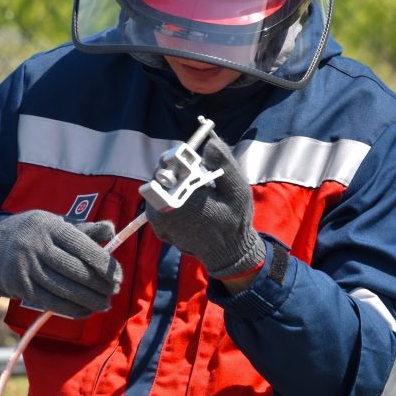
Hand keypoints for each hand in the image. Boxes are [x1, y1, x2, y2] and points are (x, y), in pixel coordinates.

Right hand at [0, 210, 121, 317]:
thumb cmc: (37, 233)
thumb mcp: (58, 223)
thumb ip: (85, 229)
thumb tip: (111, 229)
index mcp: (50, 226)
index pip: (81, 245)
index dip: (102, 263)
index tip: (118, 276)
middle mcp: (36, 246)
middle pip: (73, 269)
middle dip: (98, 284)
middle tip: (115, 291)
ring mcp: (26, 268)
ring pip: (63, 288)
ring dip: (88, 300)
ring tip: (105, 304)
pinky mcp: (20, 286)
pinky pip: (50, 302)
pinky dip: (71, 309)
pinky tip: (86, 311)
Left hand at [145, 136, 264, 279]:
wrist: (228, 253)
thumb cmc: (234, 221)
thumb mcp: (237, 189)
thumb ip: (224, 164)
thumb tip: (208, 142)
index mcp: (182, 202)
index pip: (166, 168)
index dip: (177, 159)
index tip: (192, 160)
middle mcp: (164, 213)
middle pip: (160, 177)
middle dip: (177, 170)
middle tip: (196, 174)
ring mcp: (159, 222)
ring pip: (159, 188)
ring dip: (175, 182)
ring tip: (195, 188)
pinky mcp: (159, 227)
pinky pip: (159, 201)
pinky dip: (173, 195)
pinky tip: (190, 200)